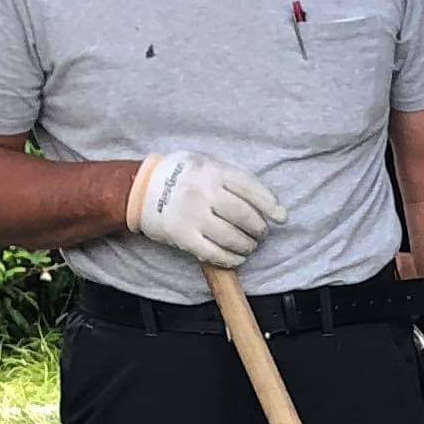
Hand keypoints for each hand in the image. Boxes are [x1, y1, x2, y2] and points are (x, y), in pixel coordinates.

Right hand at [127, 151, 281, 268]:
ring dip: (246, 246)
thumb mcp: (206, 164)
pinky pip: (213, 253)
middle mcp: (203, 192)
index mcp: (212, 171)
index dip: (269, 204)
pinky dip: (230, 259)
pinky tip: (236, 258)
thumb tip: (269, 204)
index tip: (281, 217)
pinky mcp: (183, 236)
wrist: (142, 189)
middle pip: (243, 215)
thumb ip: (232, 179)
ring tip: (249, 246)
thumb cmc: (182, 177)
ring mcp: (192, 215)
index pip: (249, 188)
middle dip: (258, 228)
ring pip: (231, 237)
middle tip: (261, 234)